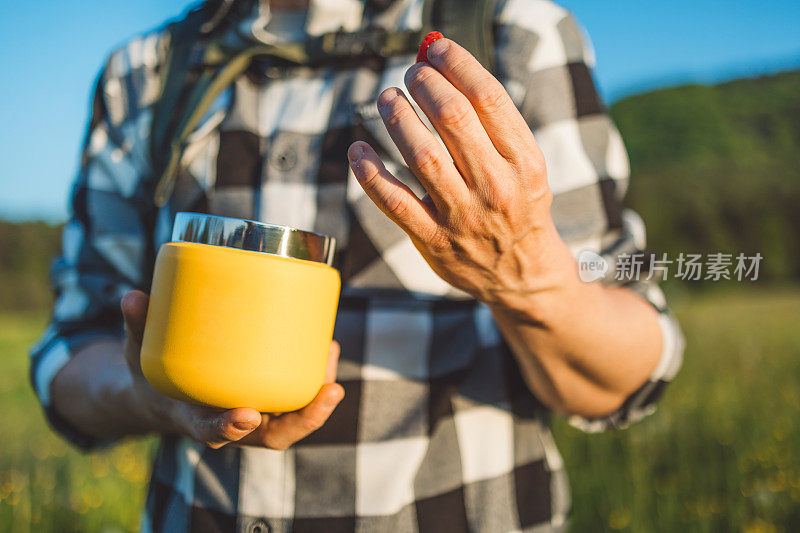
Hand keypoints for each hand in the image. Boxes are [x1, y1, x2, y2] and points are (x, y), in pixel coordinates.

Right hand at [121, 290, 344, 448]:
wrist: (168, 396)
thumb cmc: (157, 376)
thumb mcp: (139, 354)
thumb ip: (138, 328)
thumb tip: (131, 297)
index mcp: (195, 421)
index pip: (213, 433)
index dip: (228, 428)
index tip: (244, 415)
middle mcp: (232, 425)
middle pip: (275, 435)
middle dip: (306, 419)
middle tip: (329, 390)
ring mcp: (254, 416)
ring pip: (294, 418)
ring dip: (319, 396)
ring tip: (330, 352)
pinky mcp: (267, 400)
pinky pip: (296, 397)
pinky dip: (314, 377)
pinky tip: (327, 347)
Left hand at [347, 38, 574, 309]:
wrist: (521, 275)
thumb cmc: (518, 206)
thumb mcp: (525, 165)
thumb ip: (491, 122)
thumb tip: (441, 63)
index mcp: (525, 162)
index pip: (488, 98)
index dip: (456, 64)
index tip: (435, 49)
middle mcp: (497, 188)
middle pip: (453, 119)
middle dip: (424, 84)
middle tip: (411, 74)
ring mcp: (463, 217)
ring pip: (421, 155)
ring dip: (397, 117)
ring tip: (387, 98)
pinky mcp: (434, 241)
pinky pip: (394, 201)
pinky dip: (369, 172)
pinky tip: (358, 148)